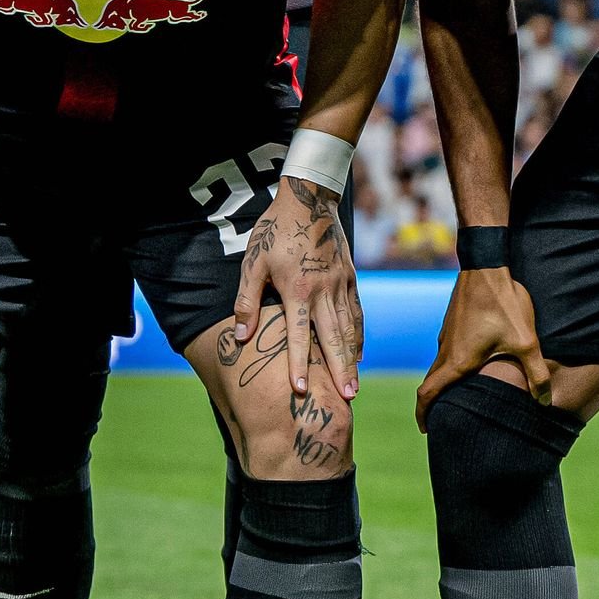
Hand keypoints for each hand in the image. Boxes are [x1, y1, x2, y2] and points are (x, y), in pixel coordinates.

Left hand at [231, 176, 363, 427]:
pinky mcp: (350, 278)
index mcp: (297, 289)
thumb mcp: (253, 263)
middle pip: (333, 338)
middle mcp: (323, 291)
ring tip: (353, 385)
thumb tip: (241, 336)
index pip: (297, 335)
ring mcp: (341, 285)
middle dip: (339, 370)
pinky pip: (356, 313)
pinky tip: (357, 352)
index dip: (298, 364)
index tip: (301, 391)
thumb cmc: (274, 232)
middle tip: (347, 398)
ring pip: (349, 328)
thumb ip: (247, 301)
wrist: (308, 200)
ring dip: (351, 358)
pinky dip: (358, 335)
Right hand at [417, 260, 551, 419]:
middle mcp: (446, 350)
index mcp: (458, 361)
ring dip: (445, 383)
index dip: (423, 413)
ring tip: (461, 394)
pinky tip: (472, 363)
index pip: (428, 393)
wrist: (487, 266)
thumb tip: (546, 402)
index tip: (426, 429)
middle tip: (444, 418)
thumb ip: (536, 374)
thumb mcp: (526, 342)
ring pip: (440, 366)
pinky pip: (447, 351)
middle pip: (432, 383)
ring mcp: (446, 335)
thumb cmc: (504, 304)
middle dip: (434, 403)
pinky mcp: (452, 325)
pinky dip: (452, 365)